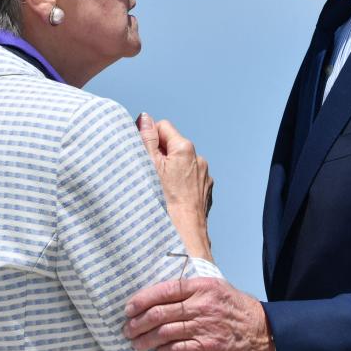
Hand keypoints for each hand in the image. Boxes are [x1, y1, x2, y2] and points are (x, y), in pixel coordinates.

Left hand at [124, 277, 275, 350]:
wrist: (263, 331)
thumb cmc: (236, 308)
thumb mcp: (216, 288)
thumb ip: (191, 290)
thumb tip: (160, 295)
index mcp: (201, 286)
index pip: (163, 290)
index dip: (141, 300)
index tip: (128, 309)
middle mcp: (201, 304)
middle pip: (159, 313)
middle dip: (137, 323)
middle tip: (127, 330)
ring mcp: (204, 326)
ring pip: (164, 332)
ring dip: (145, 340)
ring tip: (136, 344)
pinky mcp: (208, 346)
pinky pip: (178, 349)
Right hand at [136, 113, 212, 260]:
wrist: (184, 233)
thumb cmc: (163, 200)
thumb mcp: (149, 166)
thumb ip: (147, 139)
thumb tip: (145, 118)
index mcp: (185, 148)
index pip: (163, 127)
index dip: (150, 139)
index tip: (144, 156)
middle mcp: (199, 158)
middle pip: (173, 146)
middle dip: (160, 155)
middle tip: (149, 174)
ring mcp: (204, 175)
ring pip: (181, 163)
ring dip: (170, 170)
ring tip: (161, 188)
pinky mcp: (206, 190)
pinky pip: (190, 178)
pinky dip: (180, 182)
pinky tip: (172, 196)